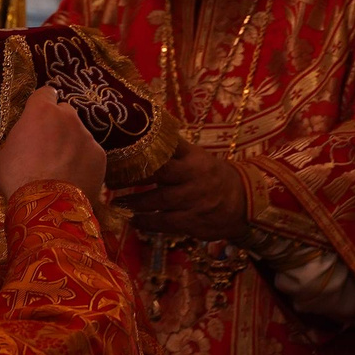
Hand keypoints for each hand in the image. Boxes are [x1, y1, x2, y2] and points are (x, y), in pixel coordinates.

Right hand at [0, 87, 106, 204]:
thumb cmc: (18, 177)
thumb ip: (22, 135)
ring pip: (79, 134)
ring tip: (61, 168)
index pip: (46, 93)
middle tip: (49, 146)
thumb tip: (27, 137)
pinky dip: (83, 162)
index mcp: (41, 111)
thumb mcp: (7, 150)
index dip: (42, 104)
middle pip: (65, 112)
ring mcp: (86, 135)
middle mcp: (68, 117)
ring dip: (71, 145)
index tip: (39, 116)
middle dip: (59, 124)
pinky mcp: (99, 155)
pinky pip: (90, 153)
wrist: (46, 204)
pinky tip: (73, 178)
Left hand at [121, 140, 248, 242]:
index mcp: (193, 158)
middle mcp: (194, 177)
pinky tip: (133, 220)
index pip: (165, 150)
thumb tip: (141, 131)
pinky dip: (147, 222)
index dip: (141, 152)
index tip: (119, 153)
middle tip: (111, 181)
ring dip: (135, 202)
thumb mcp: (197, 157)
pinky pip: (165, 223)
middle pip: (159, 174)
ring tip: (117, 202)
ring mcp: (194, 201)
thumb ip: (172, 149)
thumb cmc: (211, 175)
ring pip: (159, 201)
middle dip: (133, 178)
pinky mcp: (193, 222)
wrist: (244, 202)